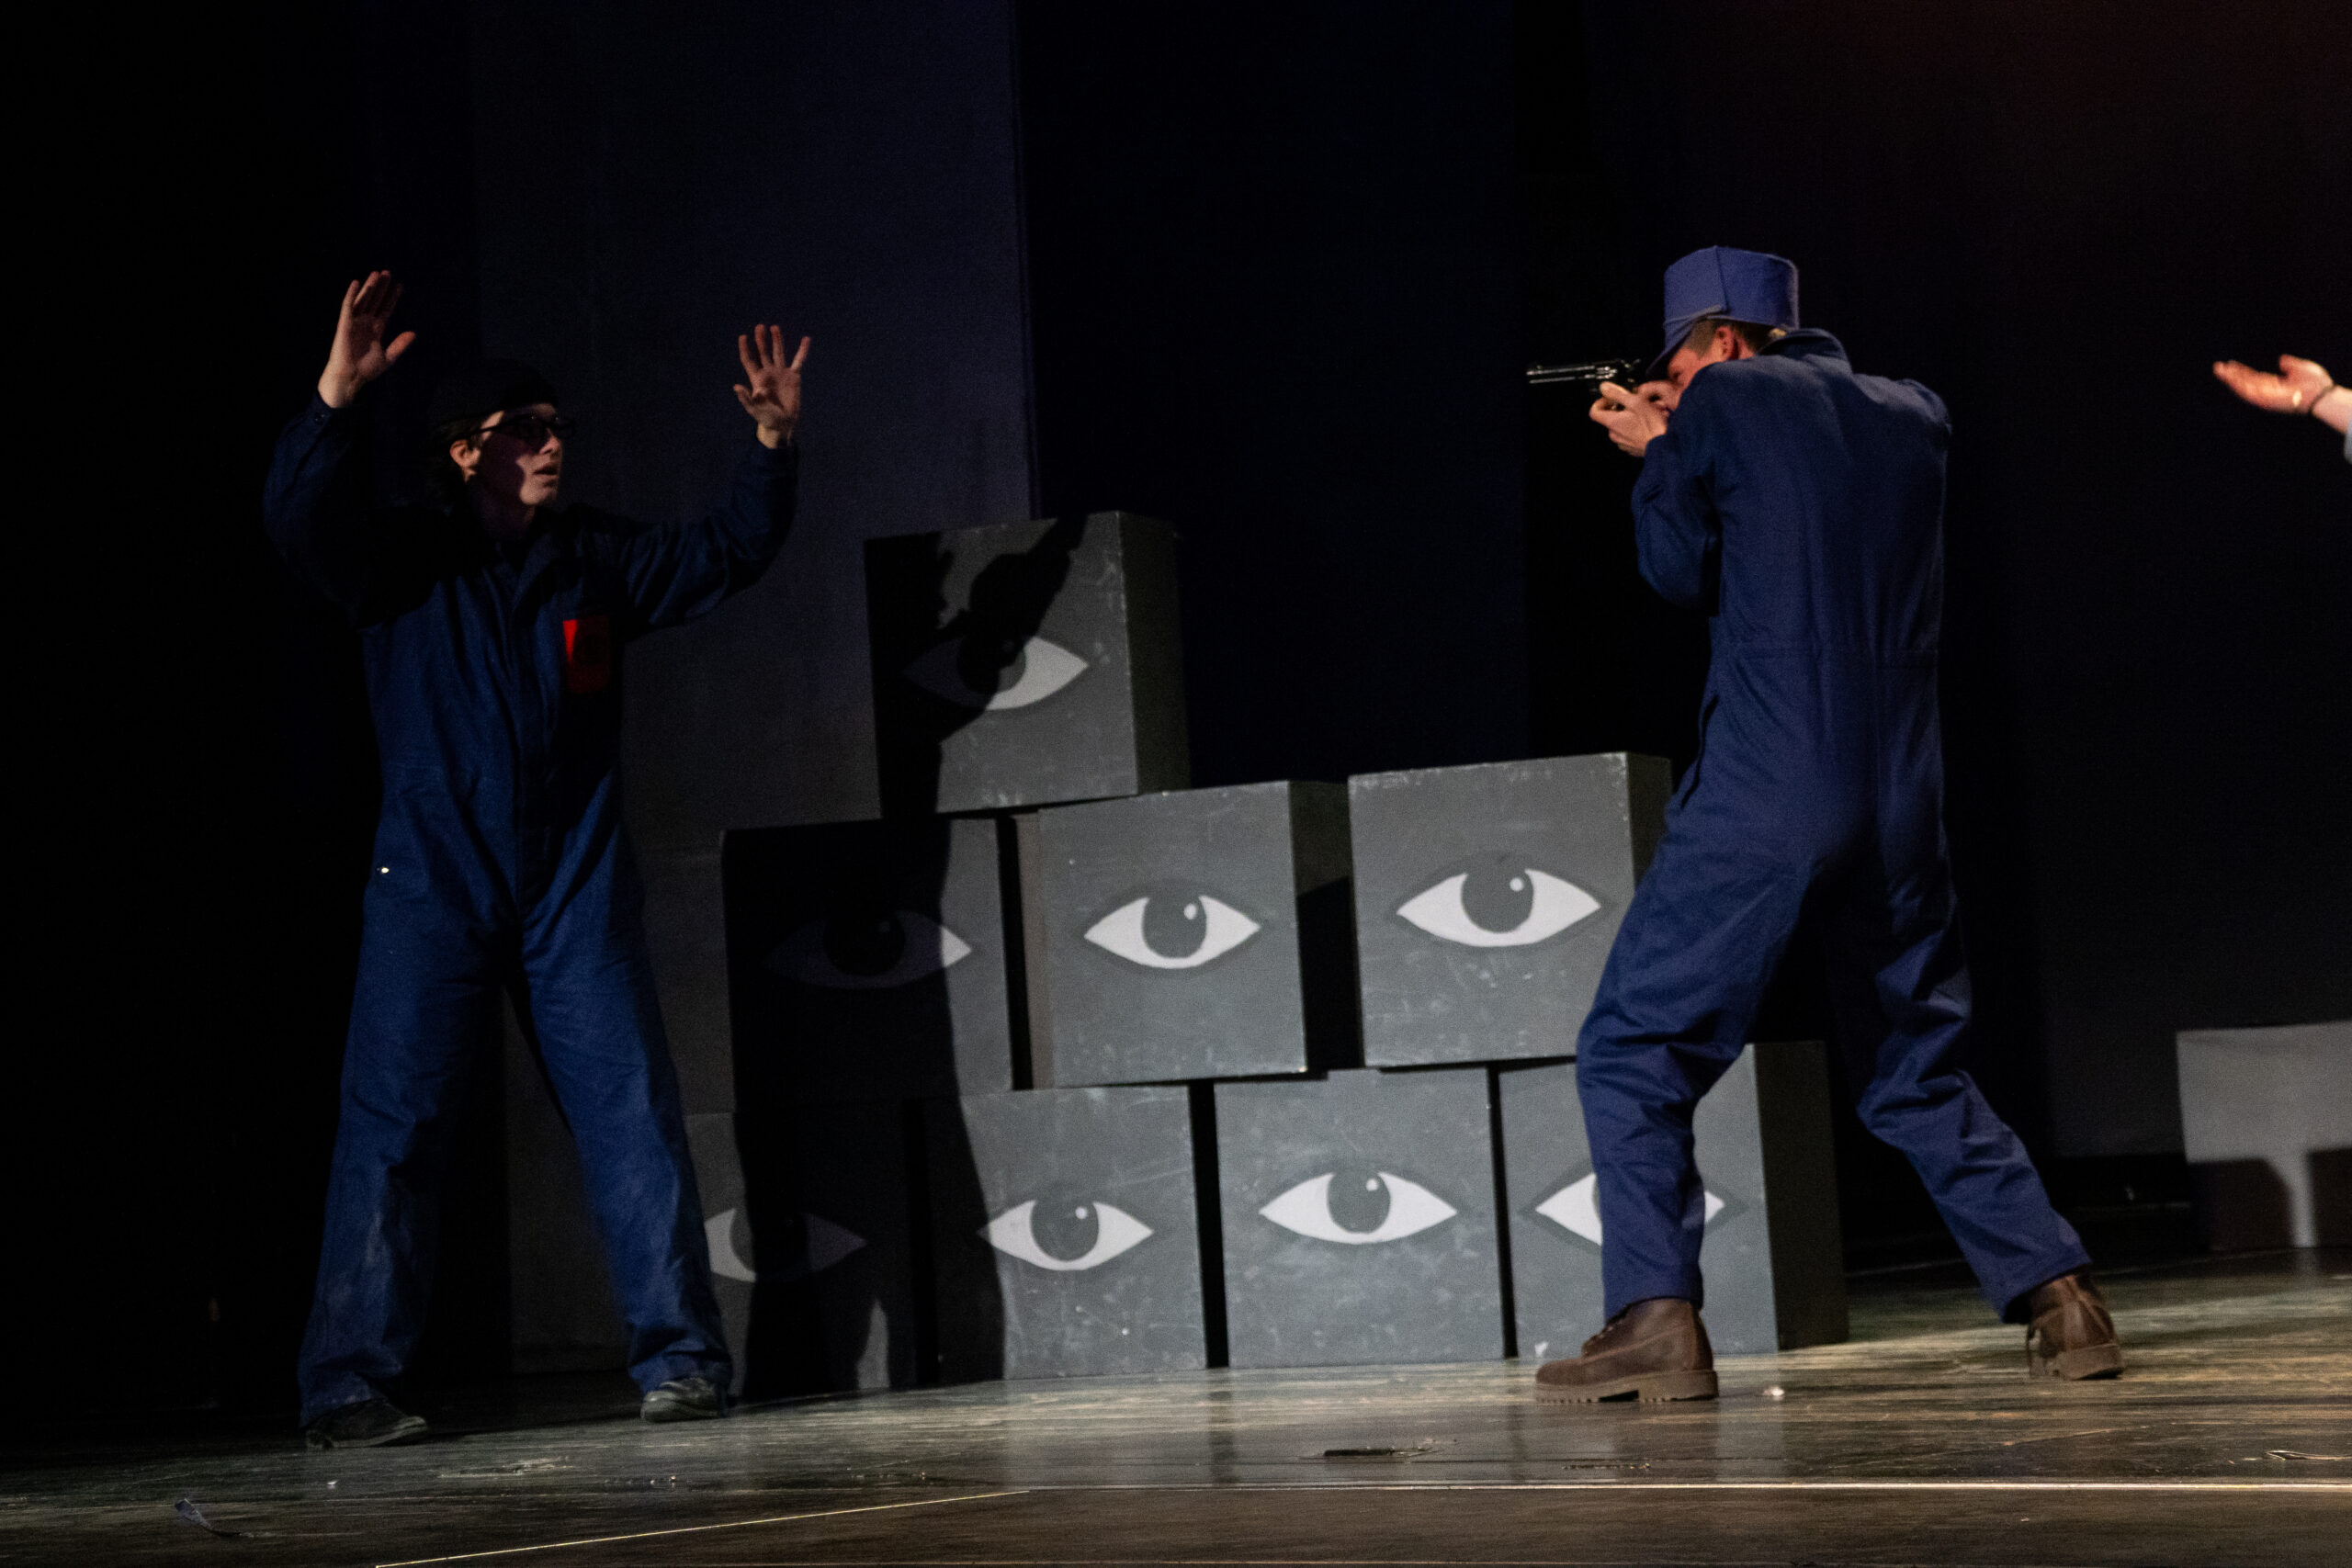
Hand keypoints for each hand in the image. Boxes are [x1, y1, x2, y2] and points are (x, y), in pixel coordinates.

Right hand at [317, 271, 415, 407]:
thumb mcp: (388, 357)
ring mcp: (354, 322)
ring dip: (369, 287)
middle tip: (388, 273)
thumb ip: (400, 345)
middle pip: (375, 301)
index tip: (400, 286)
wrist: (350, 378)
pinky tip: (357, 283)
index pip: (386, 309)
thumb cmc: (366, 370)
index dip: (392, 298)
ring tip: (377, 273)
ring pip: (363, 300)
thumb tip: (414, 333)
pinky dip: (352, 295)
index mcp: (376, 330)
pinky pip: (348, 306)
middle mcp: (365, 323)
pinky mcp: (344, 324)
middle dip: (382, 288)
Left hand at [734, 325, 809, 448]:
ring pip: (778, 353)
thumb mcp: (754, 410)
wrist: (783, 423)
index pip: (749, 360)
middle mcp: (768, 372)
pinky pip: (798, 361)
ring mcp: (781, 373)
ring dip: (776, 340)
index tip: (743, 337)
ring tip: (774, 328)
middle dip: (761, 340)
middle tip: (760, 327)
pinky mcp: (794, 376)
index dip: (745, 349)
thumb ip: (747, 398)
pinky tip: (806, 340)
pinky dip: (802, 351)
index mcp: (757, 378)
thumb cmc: (766, 418)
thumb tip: (736, 387)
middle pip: (763, 353)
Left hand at [1589, 379, 1672, 456]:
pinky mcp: (1632, 448)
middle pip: (1612, 417)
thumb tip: (1604, 387)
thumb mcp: (1635, 402)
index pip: (1594, 411)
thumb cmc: (1652, 425)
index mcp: (1612, 422)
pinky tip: (1651, 422)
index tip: (1611, 398)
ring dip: (1635, 416)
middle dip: (1625, 407)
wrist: (1666, 447)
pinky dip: (1638, 426)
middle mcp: (1614, 434)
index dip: (1601, 401)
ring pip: (1624, 424)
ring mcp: (1623, 443)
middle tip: (1640, 402)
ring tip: (1651, 412)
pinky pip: (1631, 433)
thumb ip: (1617, 394)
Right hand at [2212, 354, 2333, 414]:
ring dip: (2230, 379)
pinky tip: (2229, 377)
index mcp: (2275, 385)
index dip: (2241, 371)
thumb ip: (2289, 364)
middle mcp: (2268, 392)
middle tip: (2217, 367)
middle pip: (2245, 383)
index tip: (2230, 364)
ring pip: (2242, 387)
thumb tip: (2281, 360)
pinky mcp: (2265, 401)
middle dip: (2231, 375)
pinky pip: (2247, 392)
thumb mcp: (2301, 367)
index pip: (2253, 378)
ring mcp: (2266, 397)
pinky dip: (2237, 384)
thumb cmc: (2316, 382)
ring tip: (2219, 369)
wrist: (2322, 393)